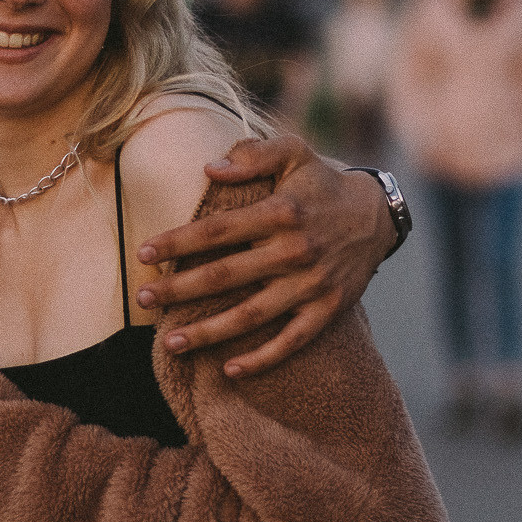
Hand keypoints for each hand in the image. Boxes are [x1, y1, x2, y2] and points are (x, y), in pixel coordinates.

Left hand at [135, 135, 394, 378]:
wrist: (378, 216)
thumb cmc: (323, 183)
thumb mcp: (295, 153)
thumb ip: (254, 155)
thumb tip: (209, 168)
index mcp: (281, 212)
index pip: (217, 230)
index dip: (178, 242)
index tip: (144, 252)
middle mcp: (294, 250)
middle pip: (225, 276)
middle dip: (179, 289)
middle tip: (143, 298)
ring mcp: (311, 284)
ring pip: (251, 315)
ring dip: (209, 332)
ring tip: (171, 343)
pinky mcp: (327, 309)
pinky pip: (291, 341)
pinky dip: (262, 358)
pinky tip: (230, 368)